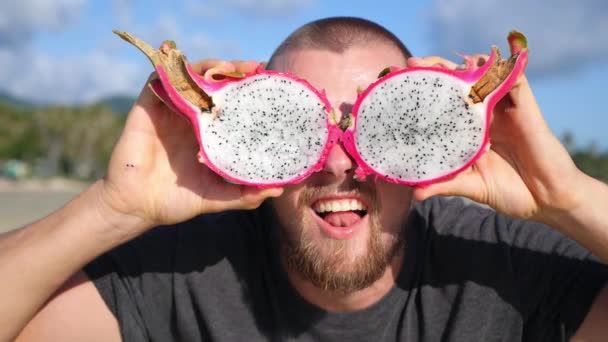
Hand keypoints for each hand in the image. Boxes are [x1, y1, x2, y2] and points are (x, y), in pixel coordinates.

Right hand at [101, 59, 282, 228]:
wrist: (137, 207)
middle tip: (255, 68)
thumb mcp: (218, 197)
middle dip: (235, 72)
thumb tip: (277, 190)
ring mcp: (170, 111)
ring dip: (211, 66)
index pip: (232, 104)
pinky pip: (161, 80)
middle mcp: (191, 118)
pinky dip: (177, 71)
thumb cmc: (176, 201)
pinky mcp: (148, 108)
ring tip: (230, 67)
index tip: (269, 86)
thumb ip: (245, 195)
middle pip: (215, 84)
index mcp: (209, 134)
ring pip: (191, 76)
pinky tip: (194, 72)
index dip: (248, 92)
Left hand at [409, 55, 583, 222]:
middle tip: (411, 66)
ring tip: (437, 64)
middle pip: (459, 81)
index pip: (445, 101)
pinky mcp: (526, 107)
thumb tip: (416, 193)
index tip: (400, 84)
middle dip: (435, 69)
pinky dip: (498, 67)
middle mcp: (485, 114)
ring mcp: (505, 108)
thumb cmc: (510, 192)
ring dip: (461, 64)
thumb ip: (445, 184)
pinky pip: (513, 78)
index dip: (425, 89)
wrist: (546, 201)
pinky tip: (478, 64)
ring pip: (483, 74)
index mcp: (470, 129)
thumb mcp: (471, 187)